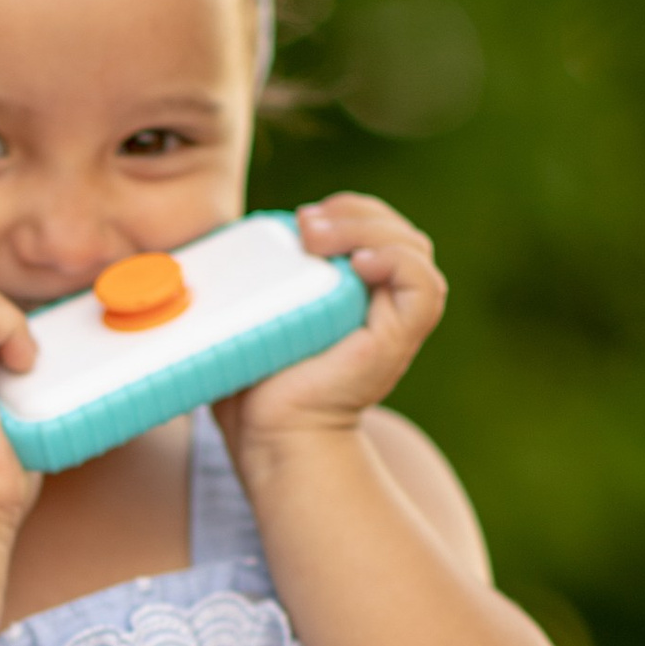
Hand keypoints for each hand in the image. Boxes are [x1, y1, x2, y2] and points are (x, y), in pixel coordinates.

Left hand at [215, 191, 446, 461]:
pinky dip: (397, 262)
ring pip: (412, 246)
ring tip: (317, 239)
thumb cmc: (252, 384)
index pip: (373, 223)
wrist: (268, 438)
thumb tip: (221, 237)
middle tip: (304, 225)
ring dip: (367, 228)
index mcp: (354, 290)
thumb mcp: (249, 314)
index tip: (296, 219)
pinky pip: (423, 287)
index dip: (344, 208)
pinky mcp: (399, 341)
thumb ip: (251, 276)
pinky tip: (359, 264)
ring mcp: (395, 321)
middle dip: (352, 211)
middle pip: (395, 227)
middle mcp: (381, 302)